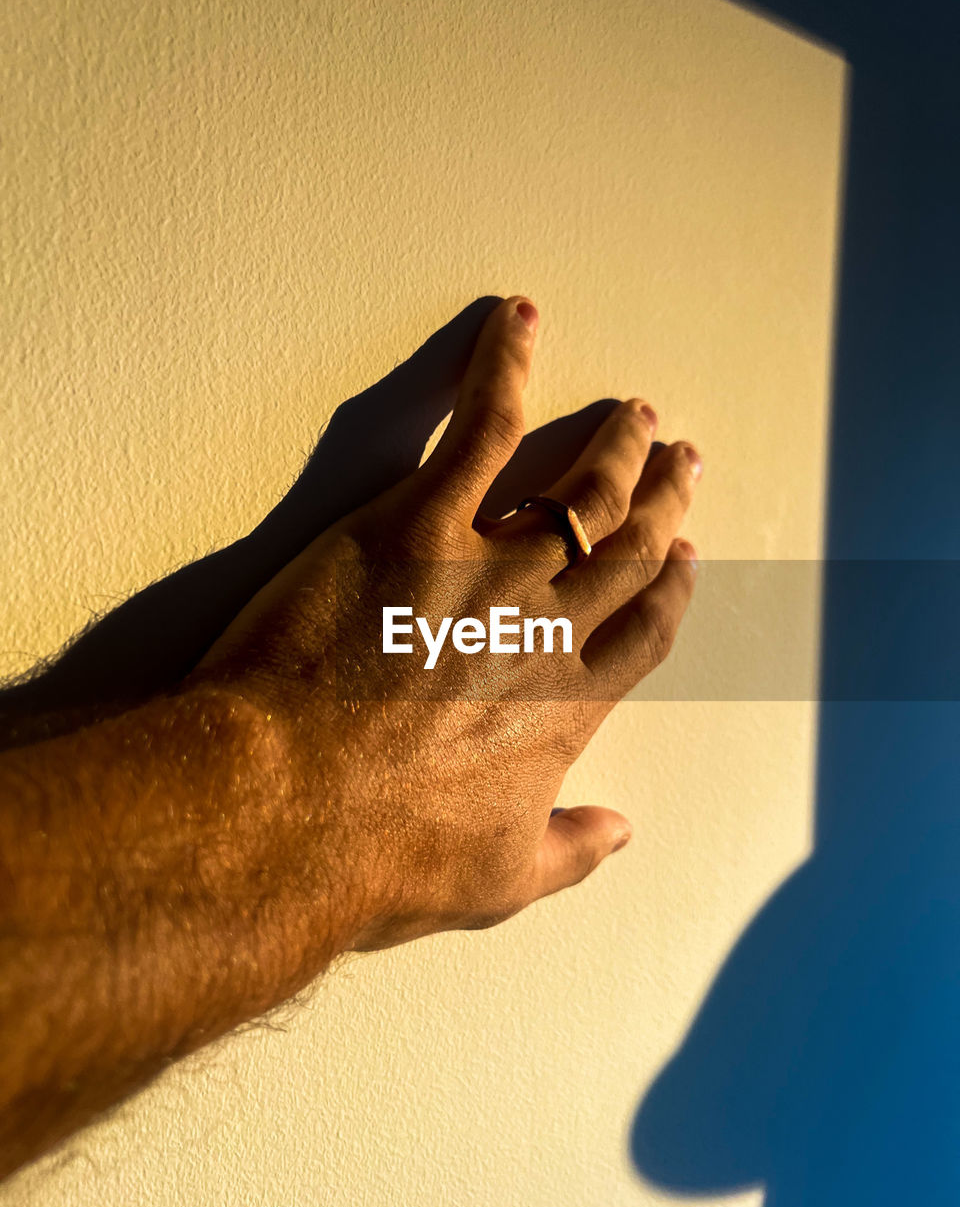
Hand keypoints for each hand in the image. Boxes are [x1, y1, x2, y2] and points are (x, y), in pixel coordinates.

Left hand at [187, 296, 700, 953]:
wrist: (290, 810)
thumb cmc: (384, 853)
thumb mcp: (499, 880)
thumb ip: (572, 851)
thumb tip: (621, 833)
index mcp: (572, 706)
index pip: (644, 632)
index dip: (668, 589)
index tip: (683, 556)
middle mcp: (552, 627)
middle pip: (624, 548)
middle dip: (660, 502)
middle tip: (681, 463)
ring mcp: (491, 567)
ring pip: (577, 488)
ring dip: (613, 446)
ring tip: (637, 414)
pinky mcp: (418, 522)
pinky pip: (481, 427)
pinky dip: (505, 369)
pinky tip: (518, 326)